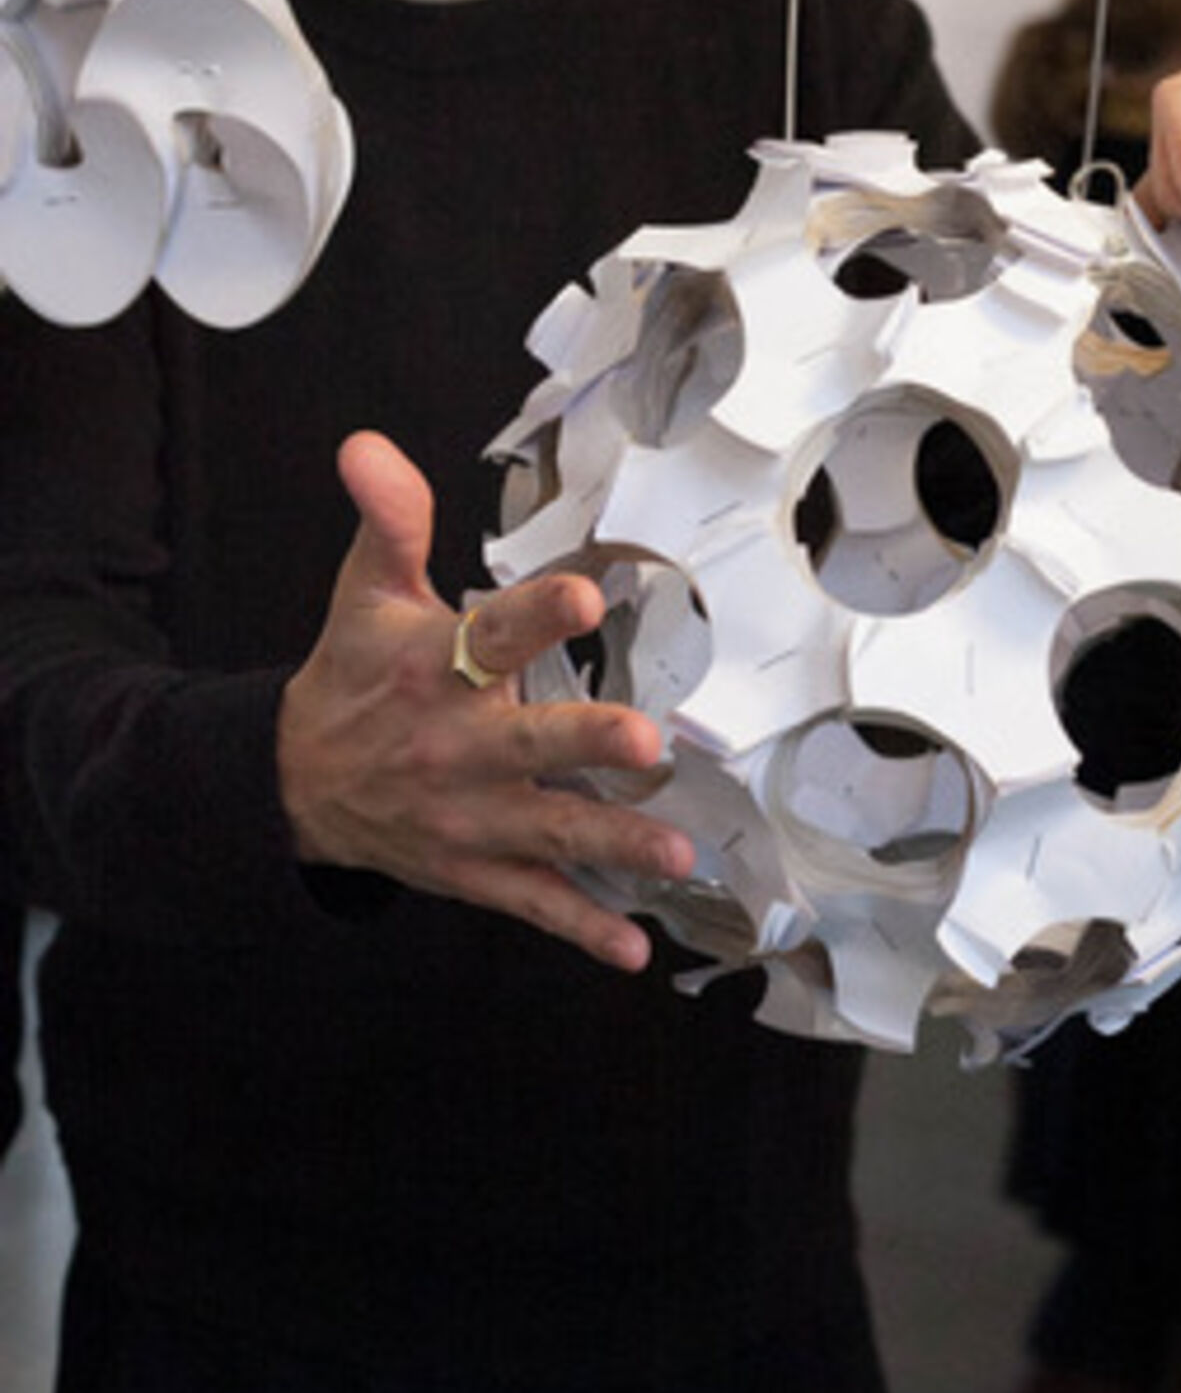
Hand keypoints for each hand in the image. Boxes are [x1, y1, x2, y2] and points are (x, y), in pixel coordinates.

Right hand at [276, 430, 693, 972]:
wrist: (293, 783)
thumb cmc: (352, 672)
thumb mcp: (366, 590)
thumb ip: (391, 519)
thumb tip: (368, 446)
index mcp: (433, 667)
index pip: (487, 635)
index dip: (534, 615)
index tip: (582, 596)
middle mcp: (453, 745)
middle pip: (526, 743)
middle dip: (586, 743)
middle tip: (647, 742)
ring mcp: (466, 815)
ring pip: (546, 830)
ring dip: (612, 843)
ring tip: (674, 852)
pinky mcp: (473, 868)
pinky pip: (531, 901)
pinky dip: (580, 928)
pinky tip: (631, 947)